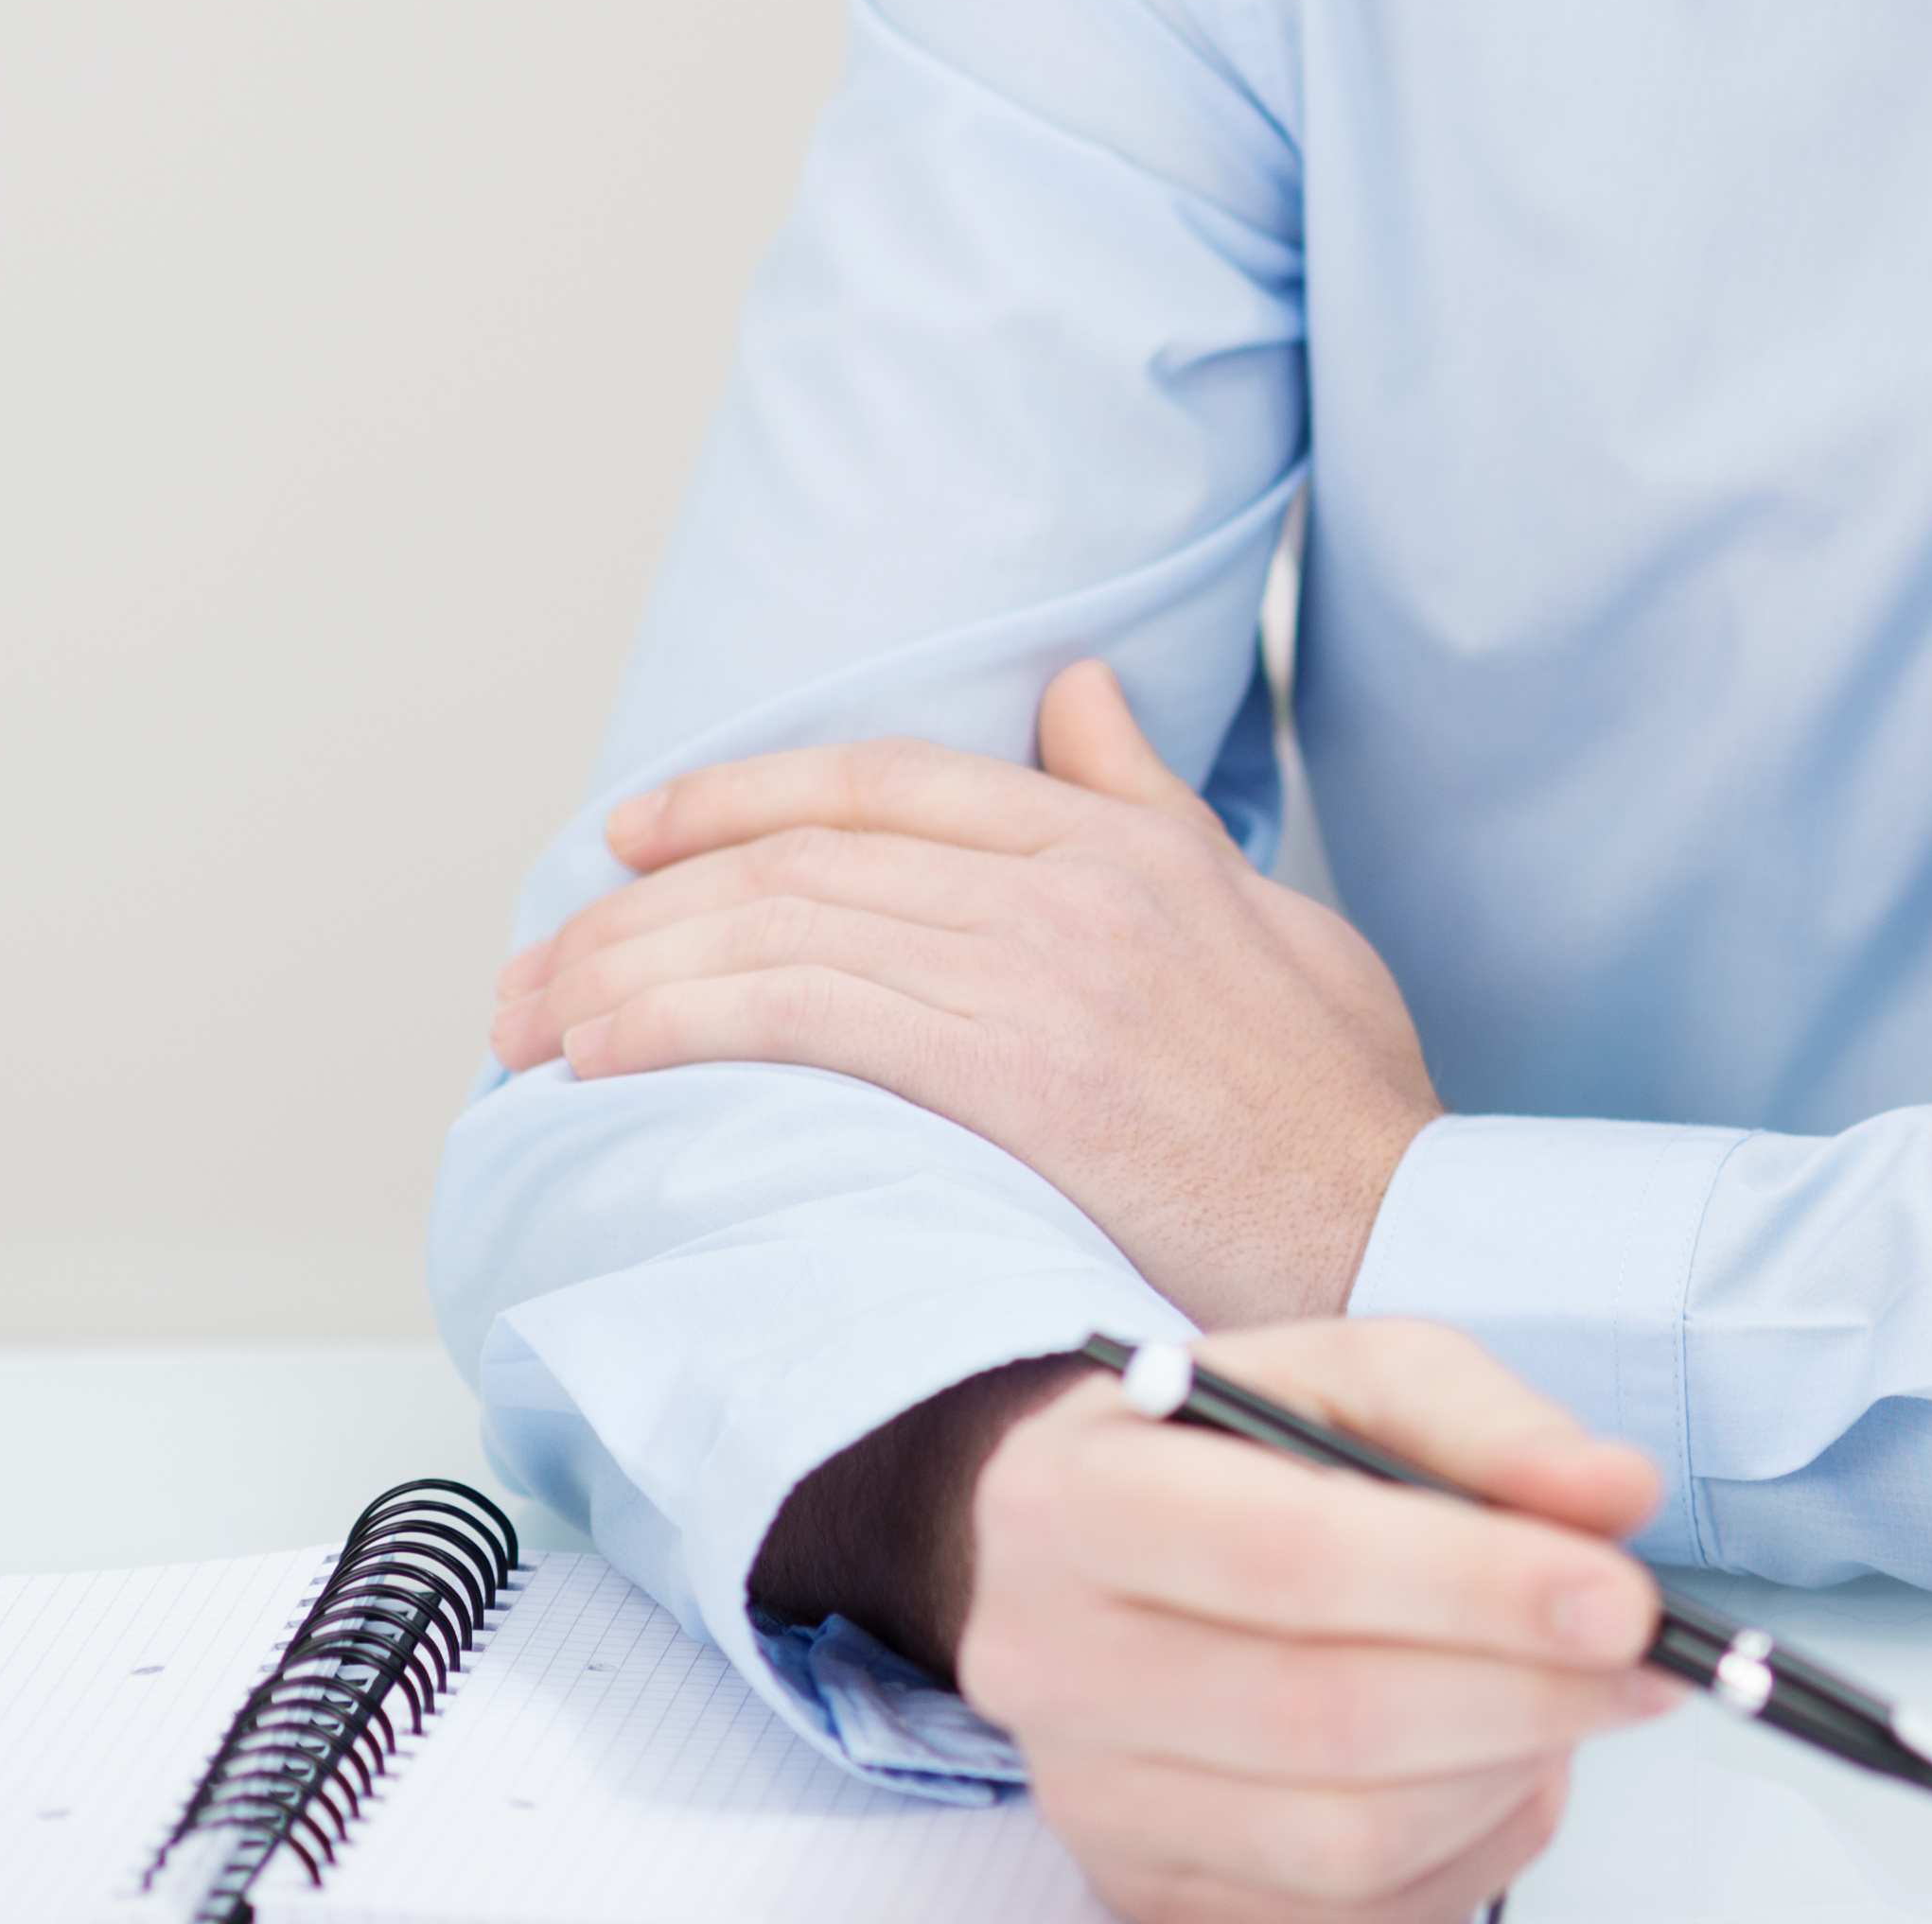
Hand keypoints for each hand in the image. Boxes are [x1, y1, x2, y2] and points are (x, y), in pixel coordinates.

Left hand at [493, 659, 1443, 1327]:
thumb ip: (1159, 809)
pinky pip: (803, 1014)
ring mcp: (1042, 971)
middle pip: (805, 855)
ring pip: (783, 928)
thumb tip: (1075, 697)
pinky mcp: (1013, 1069)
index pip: (887, 782)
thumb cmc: (1345, 1112)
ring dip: (627, 969)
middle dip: (642, 904)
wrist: (1400, 1233)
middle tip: (538, 961)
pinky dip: (681, 1022)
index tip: (637, 838)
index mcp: (1126, 842)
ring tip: (530, 1019)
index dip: (742, 796)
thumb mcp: (1276, 921)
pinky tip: (599, 1056)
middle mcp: (1073, 882)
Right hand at [963, 1318, 1672, 1923]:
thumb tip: (1613, 1497)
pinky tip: (1508, 1764)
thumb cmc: (1235, 1451)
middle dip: (1523, 1693)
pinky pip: (1346, 1913)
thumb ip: (1489, 1425)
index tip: (1620, 1597)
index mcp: (1085, 1498)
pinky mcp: (1146, 1892)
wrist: (1093, 1545)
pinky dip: (1468, 1848)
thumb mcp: (1357, 1375)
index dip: (1474, 1589)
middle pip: (1325, 1719)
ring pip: (1344, 1841)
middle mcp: (1056, 1663)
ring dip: (1506, 1774)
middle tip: (1645, 1657)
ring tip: (1576, 1698)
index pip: (1295, 1560)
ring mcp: (1095, 1801)